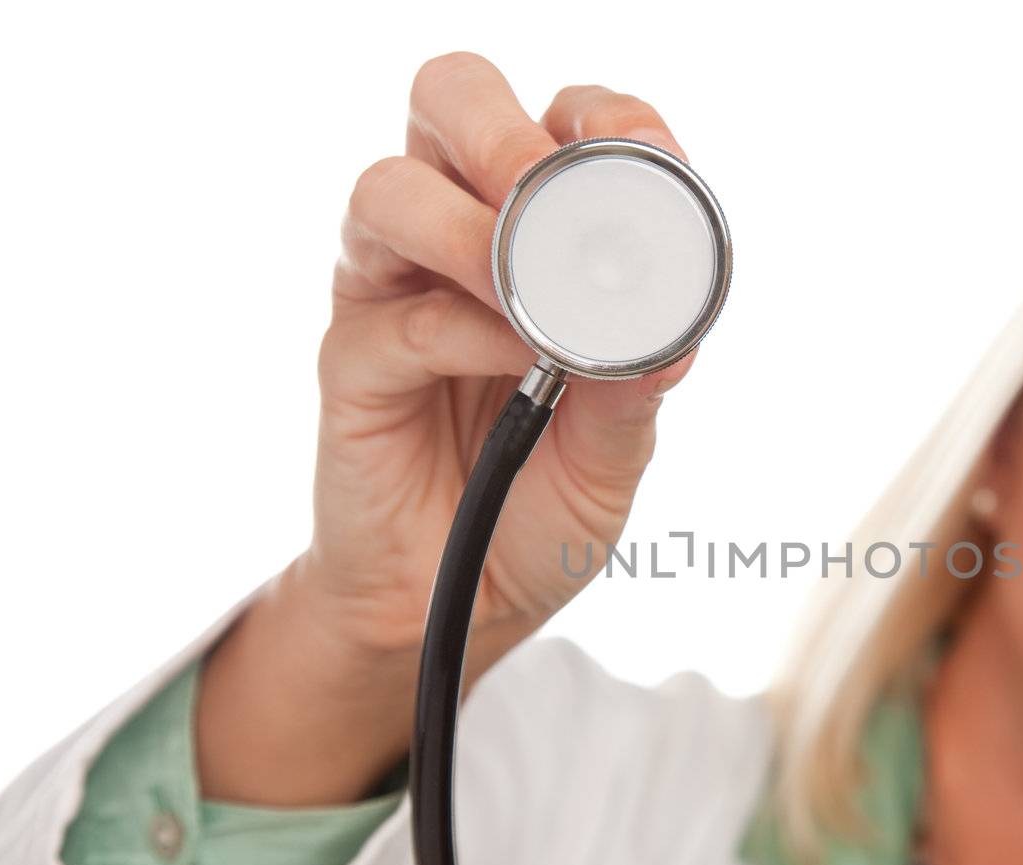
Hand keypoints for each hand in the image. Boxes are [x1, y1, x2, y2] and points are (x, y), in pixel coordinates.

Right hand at [308, 50, 697, 655]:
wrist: (462, 604)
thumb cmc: (537, 509)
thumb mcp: (615, 456)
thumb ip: (636, 389)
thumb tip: (670, 329)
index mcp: (531, 237)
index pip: (557, 123)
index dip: (604, 121)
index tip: (654, 162)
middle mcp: (453, 241)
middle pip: (449, 102)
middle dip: (503, 133)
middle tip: (550, 195)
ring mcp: (392, 292)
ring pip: (390, 190)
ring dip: (469, 230)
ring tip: (529, 298)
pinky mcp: (352, 360)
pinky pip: (395, 316)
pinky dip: (463, 330)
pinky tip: (517, 368)